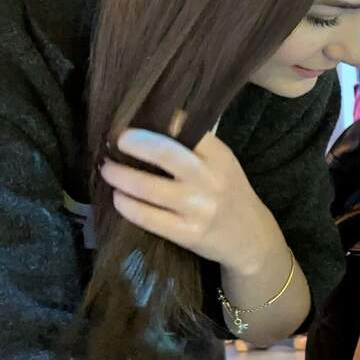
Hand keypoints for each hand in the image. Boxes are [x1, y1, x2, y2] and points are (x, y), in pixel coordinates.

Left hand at [101, 128, 282, 275]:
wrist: (252, 239)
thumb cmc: (229, 194)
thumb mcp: (222, 164)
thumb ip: (195, 147)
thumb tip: (147, 125)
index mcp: (220, 157)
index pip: (186, 128)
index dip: (157, 121)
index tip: (134, 120)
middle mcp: (210, 180)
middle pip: (163, 153)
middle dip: (132, 142)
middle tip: (114, 140)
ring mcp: (199, 208)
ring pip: (147, 187)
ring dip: (119, 175)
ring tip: (107, 169)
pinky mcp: (187, 233)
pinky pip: (146, 217)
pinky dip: (126, 205)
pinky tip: (119, 198)